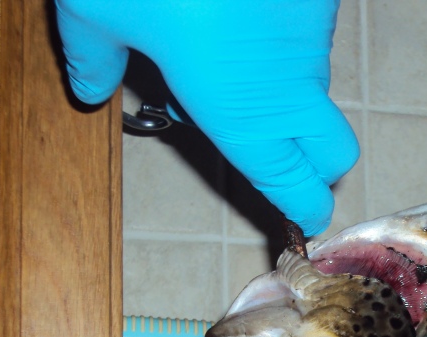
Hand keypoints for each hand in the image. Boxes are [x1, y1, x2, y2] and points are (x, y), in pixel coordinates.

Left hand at [55, 0, 359, 235]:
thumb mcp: (98, 11)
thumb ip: (95, 60)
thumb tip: (91, 90)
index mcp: (244, 117)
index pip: (298, 188)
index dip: (304, 213)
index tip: (302, 225)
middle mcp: (292, 91)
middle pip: (335, 155)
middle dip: (317, 166)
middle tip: (283, 155)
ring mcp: (315, 42)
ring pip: (318, 88)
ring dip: (291, 91)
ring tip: (235, 55)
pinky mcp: (322, 1)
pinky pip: (312, 36)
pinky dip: (286, 38)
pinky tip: (245, 9)